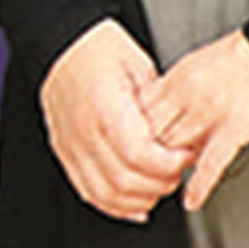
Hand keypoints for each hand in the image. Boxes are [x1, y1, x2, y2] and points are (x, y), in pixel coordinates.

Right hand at [40, 17, 189, 222]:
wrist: (63, 43)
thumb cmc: (100, 50)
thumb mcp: (141, 68)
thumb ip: (159, 109)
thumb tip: (180, 139)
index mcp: (104, 107)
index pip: (141, 156)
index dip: (170, 164)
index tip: (185, 156)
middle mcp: (83, 131)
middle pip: (125, 180)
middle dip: (160, 184)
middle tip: (176, 172)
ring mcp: (70, 145)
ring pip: (105, 194)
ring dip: (138, 200)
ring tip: (157, 187)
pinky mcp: (64, 152)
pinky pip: (87, 191)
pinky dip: (112, 204)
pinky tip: (132, 204)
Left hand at [139, 30, 248, 212]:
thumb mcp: (200, 61)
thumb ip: (180, 85)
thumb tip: (166, 104)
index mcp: (179, 76)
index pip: (141, 110)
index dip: (133, 130)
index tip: (130, 143)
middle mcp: (188, 96)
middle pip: (153, 132)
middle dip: (146, 152)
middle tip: (142, 170)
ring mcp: (210, 114)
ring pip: (175, 150)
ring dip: (168, 168)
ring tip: (165, 183)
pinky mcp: (235, 130)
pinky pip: (210, 164)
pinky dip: (199, 186)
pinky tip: (190, 200)